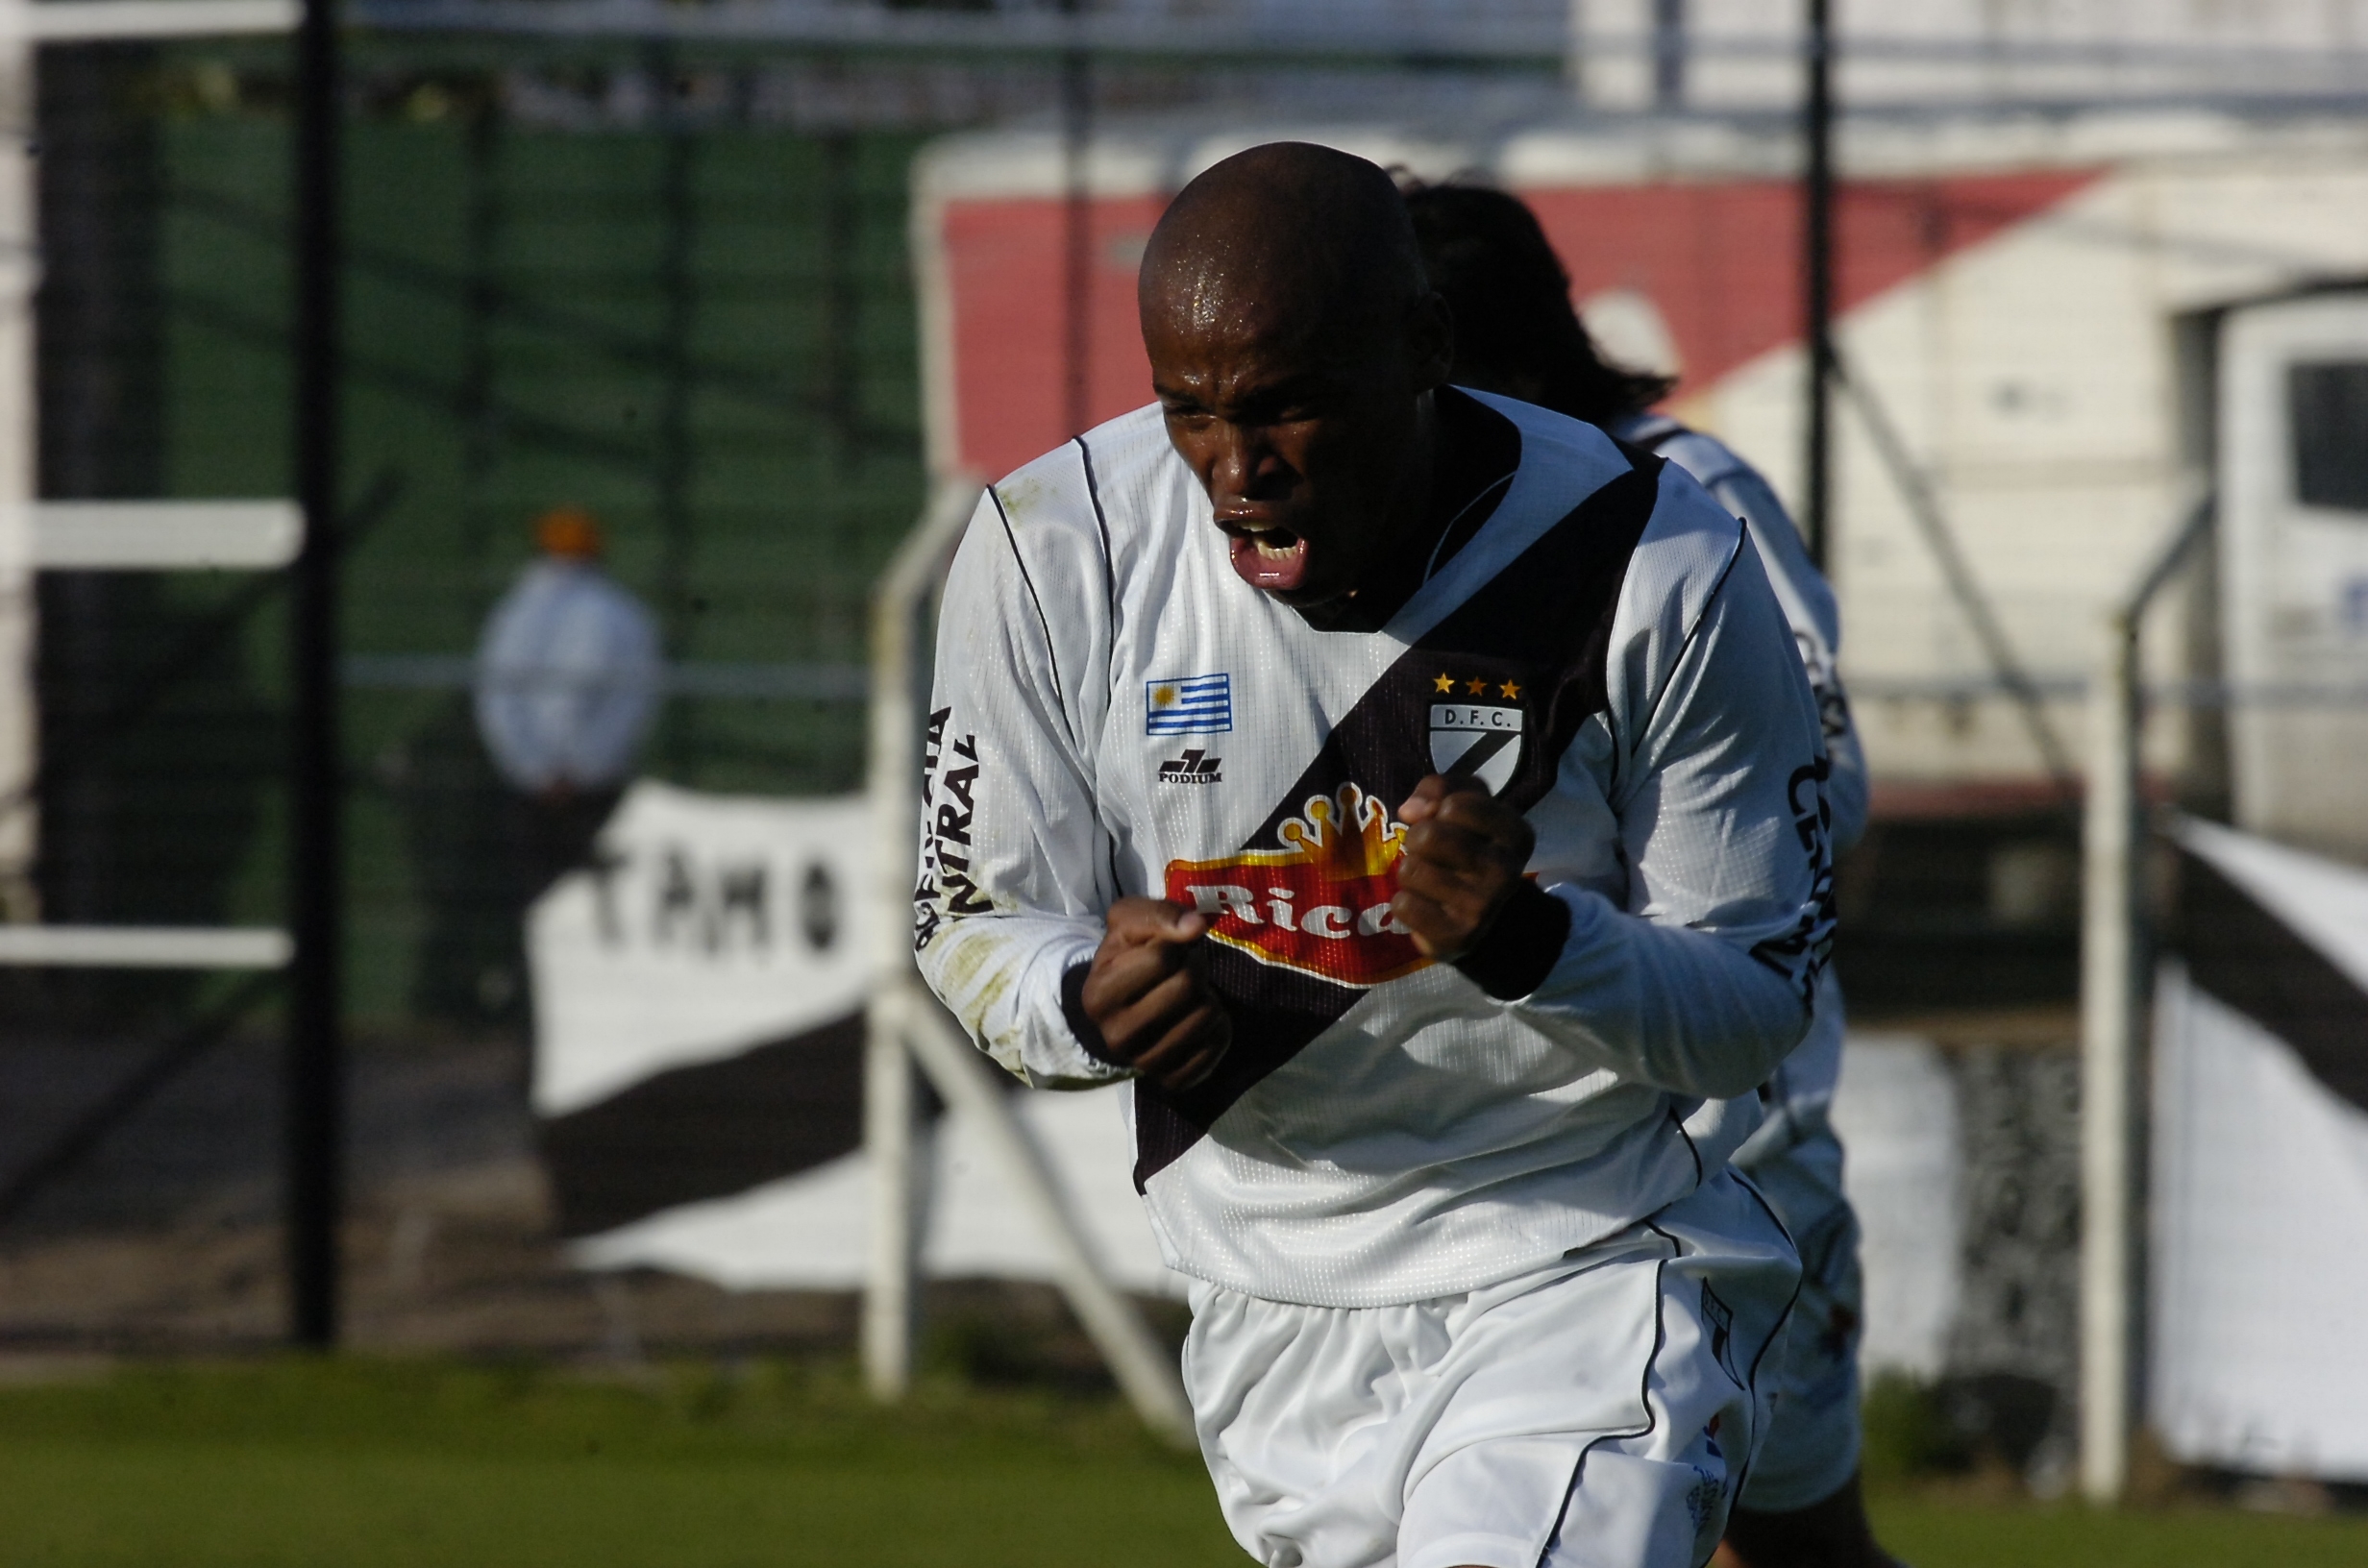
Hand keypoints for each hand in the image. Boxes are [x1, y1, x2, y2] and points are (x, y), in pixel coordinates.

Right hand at [1080, 898, 1233, 1092]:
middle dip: (1194, 970)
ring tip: (1189, 998)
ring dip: (1208, 998)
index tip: (1167, 953)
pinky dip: (1218, 1030)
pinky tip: (1198, 1023)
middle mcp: (1116, 1036)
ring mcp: (1145, 1063)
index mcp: (1099, 996)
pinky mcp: (1173, 1081)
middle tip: (1183, 973)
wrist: (1122, 1007)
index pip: (1162, 957)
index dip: (1174, 946)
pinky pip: (1216, 1048)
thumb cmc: (1127, 957)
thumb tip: (1196, 927)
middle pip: (1187, 986)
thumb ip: (1159, 914)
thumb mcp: (1128, 922)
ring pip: (1207, 1017)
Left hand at [1391, 774, 1535, 961]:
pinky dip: (1405, 903)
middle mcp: (1505, 871)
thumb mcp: (1467, 807)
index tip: (1447, 822)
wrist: (1491, 923)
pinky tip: (1426, 906)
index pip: (1454, 803)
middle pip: (1427, 836)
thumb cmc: (1470, 851)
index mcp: (1516, 835)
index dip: (1438, 808)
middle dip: (1417, 839)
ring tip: (1430, 880)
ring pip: (1410, 870)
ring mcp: (1482, 907)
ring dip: (1410, 872)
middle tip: (1431, 853)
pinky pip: (1402, 905)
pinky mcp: (1456, 937)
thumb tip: (1410, 809)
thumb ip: (1440, 788)